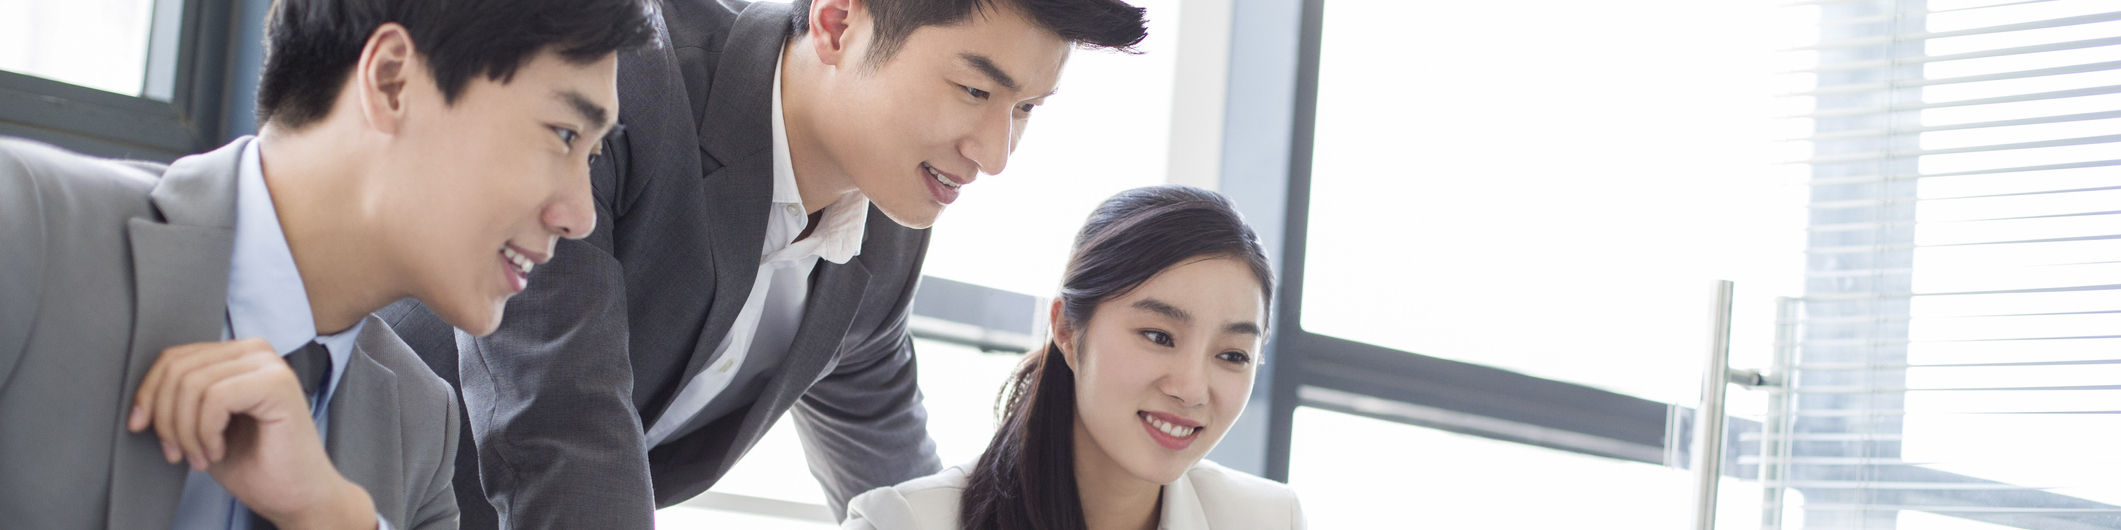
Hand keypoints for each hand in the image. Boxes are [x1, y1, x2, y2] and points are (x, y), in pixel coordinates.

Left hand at [126, 339, 378, 529]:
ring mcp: (270, 365)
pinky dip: (206, 433)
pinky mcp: (278, 384)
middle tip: (177, 453)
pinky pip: (215, 398)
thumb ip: (182, 399)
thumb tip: (140, 395)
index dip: (148, 394)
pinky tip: (218, 450)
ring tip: (200, 456)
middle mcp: (257, 352)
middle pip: (178, 369)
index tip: (141, 428)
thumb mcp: (202, 426)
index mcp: (239, 357)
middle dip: (166, 419)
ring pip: (192, 384)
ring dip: (185, 431)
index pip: (174, 358)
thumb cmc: (256, 465)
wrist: (297, 496)